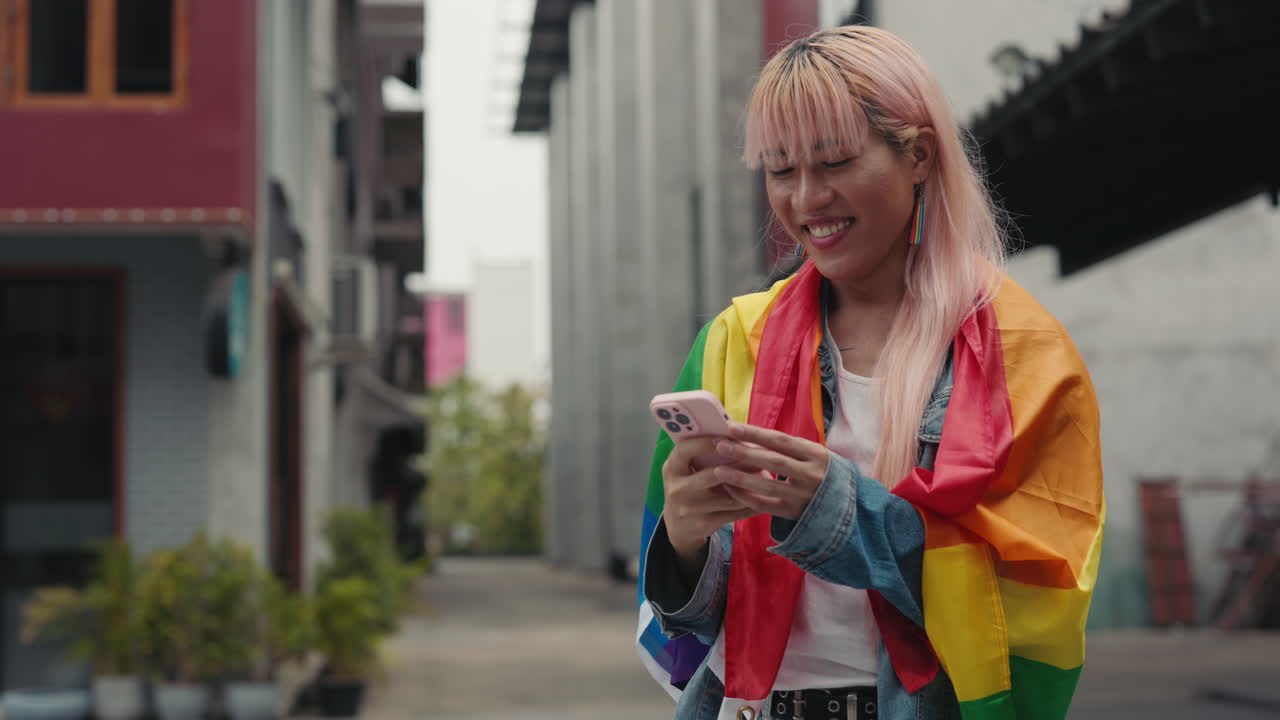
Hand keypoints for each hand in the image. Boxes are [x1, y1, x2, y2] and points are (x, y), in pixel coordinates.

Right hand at [661, 436, 759, 554]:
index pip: (686, 450)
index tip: (728, 436)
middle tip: (760, 456)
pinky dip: (752, 503)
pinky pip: (735, 512)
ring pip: (729, 495)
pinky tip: (763, 495)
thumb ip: (701, 454)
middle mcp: (678, 489)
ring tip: (766, 475)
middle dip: (740, 464)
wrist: (679, 526)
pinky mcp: (704, 524)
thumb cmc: (688, 488)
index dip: (707, 442)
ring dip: (751, 485)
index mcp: (672, 468)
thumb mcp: (685, 470)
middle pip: (713, 474)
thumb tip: (734, 432)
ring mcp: (690, 508)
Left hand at [710, 422, 831, 520]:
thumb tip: (750, 435)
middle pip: (773, 461)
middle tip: (719, 445)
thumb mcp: (816, 455)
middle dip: (744, 452)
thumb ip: (789, 448)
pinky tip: (730, 489)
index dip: (755, 433)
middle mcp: (811, 474)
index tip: (731, 427)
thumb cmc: (824, 473)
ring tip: (718, 470)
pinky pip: (765, 505)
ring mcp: (803, 496)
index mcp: (816, 454)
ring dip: (740, 477)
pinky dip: (745, 497)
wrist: (849, 507)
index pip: (781, 440)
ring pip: (767, 485)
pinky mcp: (794, 514)